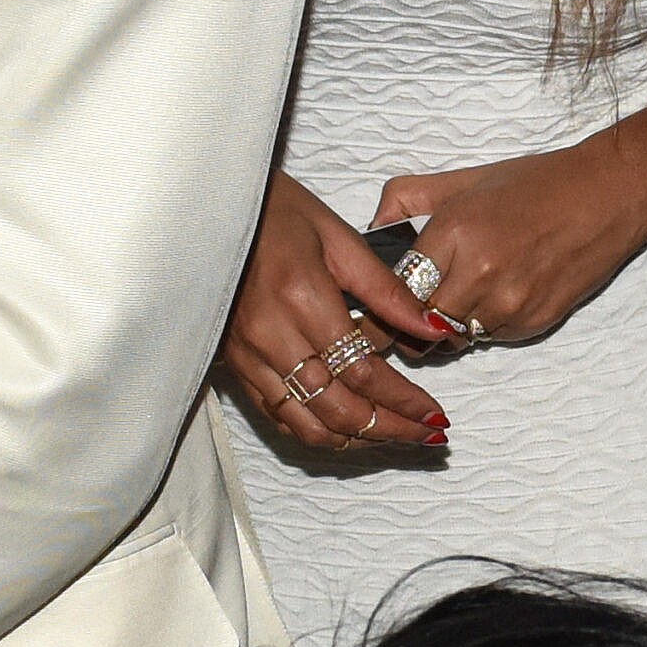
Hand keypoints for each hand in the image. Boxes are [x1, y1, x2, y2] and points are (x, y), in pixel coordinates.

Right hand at [224, 171, 449, 450]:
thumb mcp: (339, 236)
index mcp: (302, 297)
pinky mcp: (234, 363)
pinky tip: (347, 427)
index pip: (363, 372)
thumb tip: (433, 327)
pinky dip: (316, 431)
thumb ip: (386, 289)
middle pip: (339, 409)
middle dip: (390, 429)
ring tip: (395, 435)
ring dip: (357, 439)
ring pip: (307, 424)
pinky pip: (278, 415)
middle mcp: (271, 336)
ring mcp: (248, 355)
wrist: (211, 207)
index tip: (436, 416)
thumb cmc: (279, 210)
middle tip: (427, 436)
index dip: (405, 401)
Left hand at [374, 124, 646, 347]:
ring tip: (453, 295)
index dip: (381, 299)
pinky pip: (488, 337)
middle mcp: (479, 273)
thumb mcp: (463, 179)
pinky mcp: (534, 323)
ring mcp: (509, 303)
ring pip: (452, 338)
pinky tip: (492, 294)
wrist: (607, 195)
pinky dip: (481, 325)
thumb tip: (372, 226)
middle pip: (419, 324)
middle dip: (407, 320)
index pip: (395, 288)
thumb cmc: (535, 183)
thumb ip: (407, 198)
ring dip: (444, 326)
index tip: (374, 302)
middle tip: (405, 308)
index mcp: (454, 231)